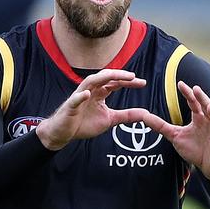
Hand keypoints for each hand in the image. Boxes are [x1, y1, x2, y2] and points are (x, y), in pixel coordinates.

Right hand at [36, 69, 151, 150]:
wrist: (64, 133)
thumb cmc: (84, 123)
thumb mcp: (110, 119)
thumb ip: (127, 115)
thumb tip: (145, 113)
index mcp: (100, 92)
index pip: (115, 82)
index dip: (128, 81)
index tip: (143, 83)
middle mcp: (90, 90)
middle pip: (105, 77)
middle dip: (119, 75)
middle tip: (133, 77)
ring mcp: (79, 97)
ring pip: (90, 81)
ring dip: (103, 78)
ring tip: (116, 76)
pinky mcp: (70, 106)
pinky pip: (75, 99)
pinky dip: (80, 96)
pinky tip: (87, 94)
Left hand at [143, 81, 209, 183]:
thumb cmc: (195, 149)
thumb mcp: (175, 136)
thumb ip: (161, 126)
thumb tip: (144, 116)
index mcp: (199, 119)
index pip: (194, 103)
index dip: (188, 94)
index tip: (180, 84)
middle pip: (207, 107)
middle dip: (202, 98)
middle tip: (196, 89)